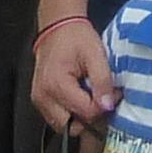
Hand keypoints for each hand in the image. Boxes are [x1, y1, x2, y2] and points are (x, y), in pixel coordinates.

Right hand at [31, 16, 117, 132]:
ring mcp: (39, 100)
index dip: (103, 106)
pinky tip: (80, 97)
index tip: (112, 93)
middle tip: (101, 98)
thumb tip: (108, 105)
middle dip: (90, 117)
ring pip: (64, 126)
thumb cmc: (75, 37)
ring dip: (80, 116)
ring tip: (90, 96)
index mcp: (56, 84)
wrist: (57, 26)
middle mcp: (43, 96)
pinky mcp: (40, 100)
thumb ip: (103, 81)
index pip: (85, 113)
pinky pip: (58, 118)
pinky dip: (71, 113)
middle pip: (72, 126)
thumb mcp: (95, 54)